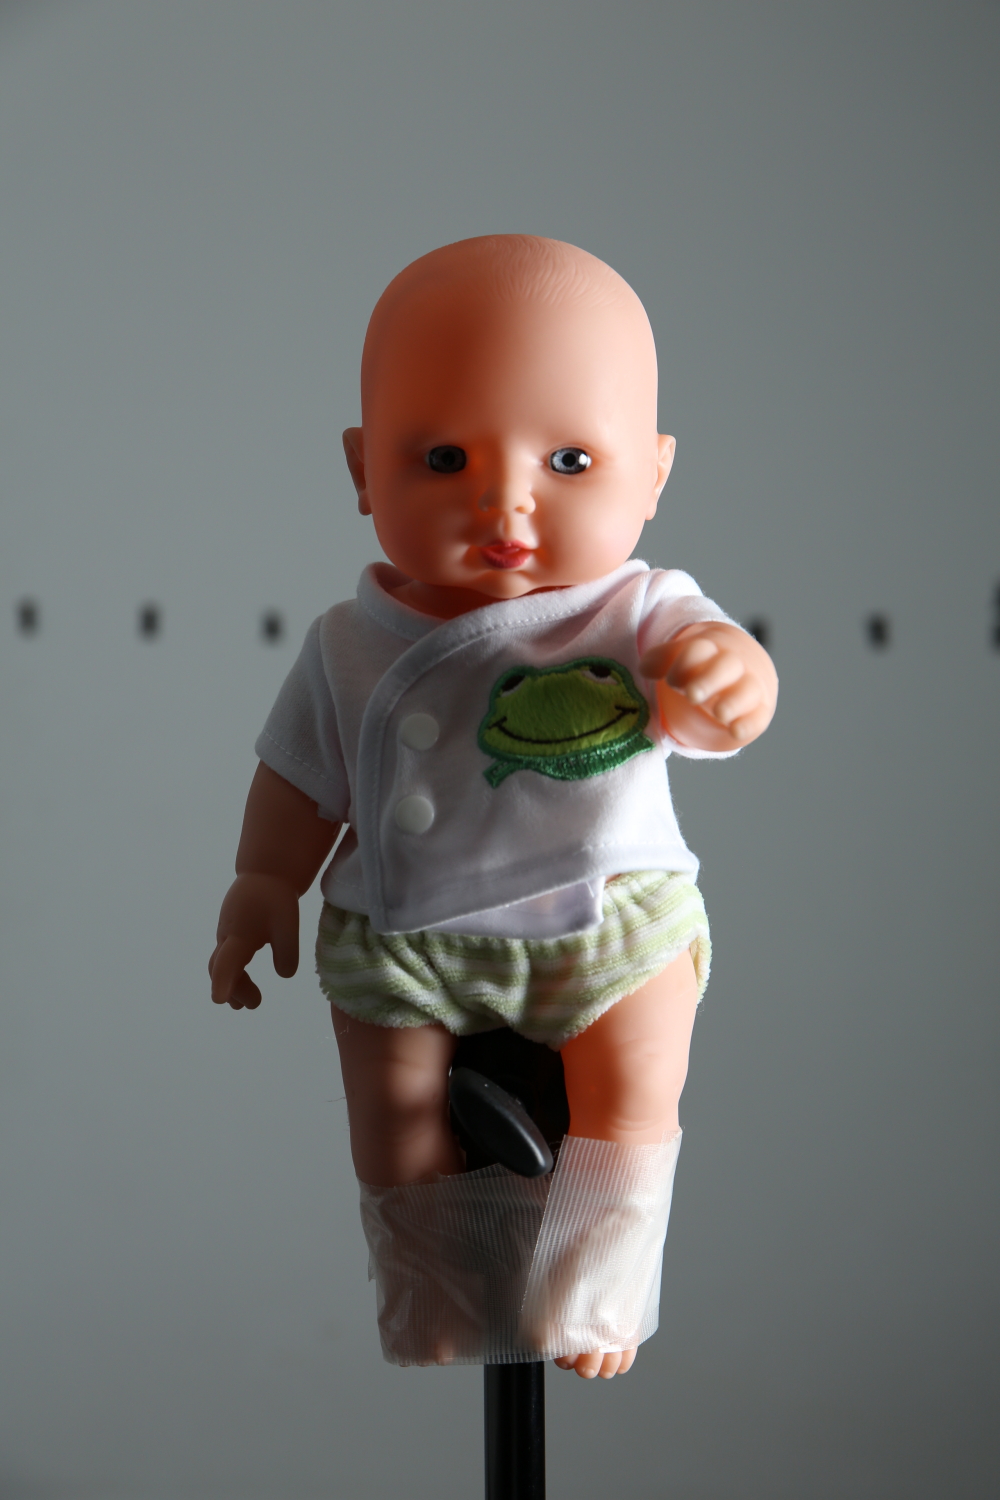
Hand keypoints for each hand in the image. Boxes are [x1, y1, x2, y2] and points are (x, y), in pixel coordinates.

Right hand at [208, 873, 299, 1009]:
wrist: (265, 873)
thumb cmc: (276, 898)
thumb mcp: (288, 927)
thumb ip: (287, 953)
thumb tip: (284, 975)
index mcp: (239, 936)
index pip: (226, 964)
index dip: (222, 983)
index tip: (219, 999)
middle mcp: (227, 937)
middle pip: (221, 969)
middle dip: (234, 990)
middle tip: (256, 1004)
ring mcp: (226, 934)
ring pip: (223, 964)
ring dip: (234, 984)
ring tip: (251, 1001)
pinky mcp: (231, 932)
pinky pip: (227, 957)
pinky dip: (235, 973)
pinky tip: (246, 981)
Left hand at [640, 622, 776, 752]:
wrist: (744, 667)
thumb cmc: (704, 664)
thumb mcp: (682, 657)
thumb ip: (661, 660)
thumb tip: (645, 669)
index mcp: (710, 649)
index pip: (698, 650)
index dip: (684, 663)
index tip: (671, 680)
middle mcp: (732, 665)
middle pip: (726, 666)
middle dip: (709, 680)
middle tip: (692, 695)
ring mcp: (749, 686)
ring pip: (747, 690)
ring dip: (733, 701)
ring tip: (718, 713)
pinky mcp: (759, 709)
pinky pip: (758, 716)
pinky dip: (749, 723)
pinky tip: (735, 731)